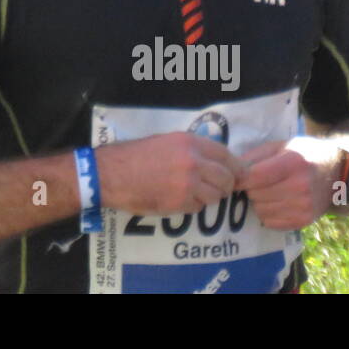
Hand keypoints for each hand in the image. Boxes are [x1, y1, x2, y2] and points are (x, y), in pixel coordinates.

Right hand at [96, 132, 242, 215]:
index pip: (227, 155)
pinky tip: (179, 198)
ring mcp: (188, 184)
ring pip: (216, 196)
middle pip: (227, 178)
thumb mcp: (165, 141)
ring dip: (209, 197)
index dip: (235, 167)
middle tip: (218, 187)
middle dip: (226, 185)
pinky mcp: (180, 203)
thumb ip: (191, 148)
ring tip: (194, 193)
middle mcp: (193, 161)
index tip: (238, 174)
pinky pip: (198, 207)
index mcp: (190, 142)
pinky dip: (193, 206)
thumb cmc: (134, 154)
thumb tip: (214, 160)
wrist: (111, 173)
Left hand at [238, 136, 338, 229]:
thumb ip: (256, 156)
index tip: (237, 176)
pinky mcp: (303, 221)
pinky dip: (268, 213)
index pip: (254, 177)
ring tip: (270, 191)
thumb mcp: (281, 146)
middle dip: (251, 188)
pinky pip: (270, 222)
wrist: (337, 174)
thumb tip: (233, 170)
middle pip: (255, 194)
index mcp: (293, 163)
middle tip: (259, 182)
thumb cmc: (304, 155)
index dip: (240, 177)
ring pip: (260, 210)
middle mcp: (300, 187)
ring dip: (259, 201)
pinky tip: (277, 202)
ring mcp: (303, 207)